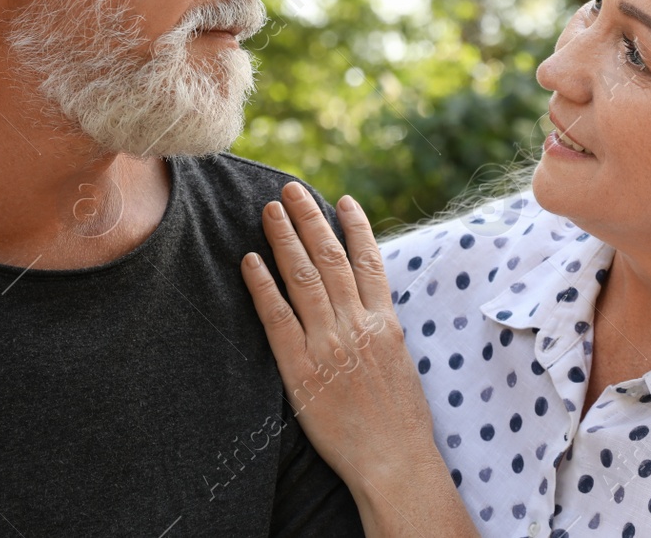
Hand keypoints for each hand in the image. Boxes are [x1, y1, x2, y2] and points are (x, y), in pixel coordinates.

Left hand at [241, 183, 476, 537]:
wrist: (392, 461)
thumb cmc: (399, 421)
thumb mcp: (401, 364)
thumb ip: (381, 330)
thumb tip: (369, 305)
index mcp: (385, 323)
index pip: (369, 261)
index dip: (355, 227)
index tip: (342, 201)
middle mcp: (357, 325)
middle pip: (331, 258)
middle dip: (310, 220)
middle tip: (291, 189)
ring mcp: (328, 344)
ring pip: (304, 277)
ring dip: (285, 239)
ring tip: (270, 210)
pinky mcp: (301, 367)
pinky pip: (277, 317)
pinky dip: (262, 285)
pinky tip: (249, 260)